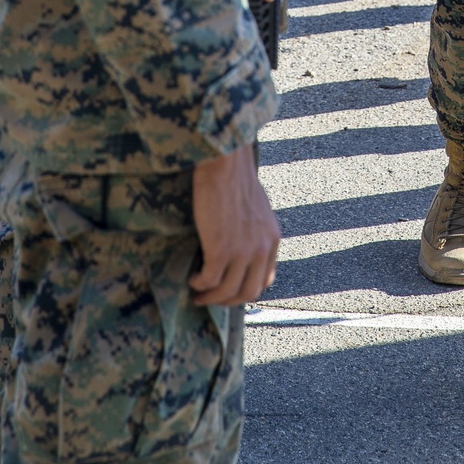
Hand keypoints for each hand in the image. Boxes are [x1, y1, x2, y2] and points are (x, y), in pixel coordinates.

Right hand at [190, 143, 280, 305]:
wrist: (225, 162)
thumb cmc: (236, 176)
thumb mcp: (257, 207)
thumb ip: (255, 229)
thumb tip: (243, 241)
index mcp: (272, 238)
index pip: (265, 279)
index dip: (245, 289)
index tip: (228, 288)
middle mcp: (262, 249)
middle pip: (248, 292)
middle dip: (227, 301)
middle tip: (210, 298)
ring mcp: (243, 251)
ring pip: (227, 292)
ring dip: (210, 298)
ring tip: (196, 293)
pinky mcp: (221, 249)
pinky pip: (209, 281)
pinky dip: (199, 285)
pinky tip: (192, 279)